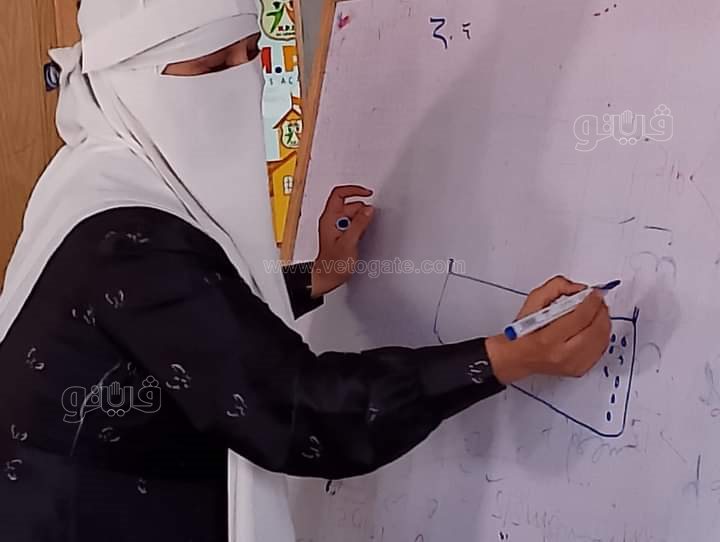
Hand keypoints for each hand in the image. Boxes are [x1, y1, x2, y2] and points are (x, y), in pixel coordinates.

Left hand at [311, 185, 374, 297]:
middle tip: (366, 223)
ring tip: (360, 235)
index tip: (367, 193)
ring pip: (352, 214)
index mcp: (329, 218)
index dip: (354, 190)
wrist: (327, 277)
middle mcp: (331, 220)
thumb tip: (368, 210)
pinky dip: (359, 227)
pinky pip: (353, 223)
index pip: (339, 194)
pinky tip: (359, 238)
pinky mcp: (341, 233)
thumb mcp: (349, 242)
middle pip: (349, 204)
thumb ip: (359, 224)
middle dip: (361, 211)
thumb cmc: (333, 264)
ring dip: (360, 221)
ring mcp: (336, 226)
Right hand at [486, 276, 611, 383]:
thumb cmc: (523, 331)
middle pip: (595, 330)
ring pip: (602, 341)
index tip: (595, 293)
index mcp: (547, 338)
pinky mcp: (579, 370)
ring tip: (597, 312)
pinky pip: (601, 350)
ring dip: (604, 322)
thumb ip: (556, 288)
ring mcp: (572, 365)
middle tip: (598, 301)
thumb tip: (580, 289)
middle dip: (601, 311)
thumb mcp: (533, 301)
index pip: (579, 318)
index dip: (592, 302)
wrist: (518, 357)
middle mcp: (562, 354)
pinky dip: (602, 336)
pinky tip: (594, 328)